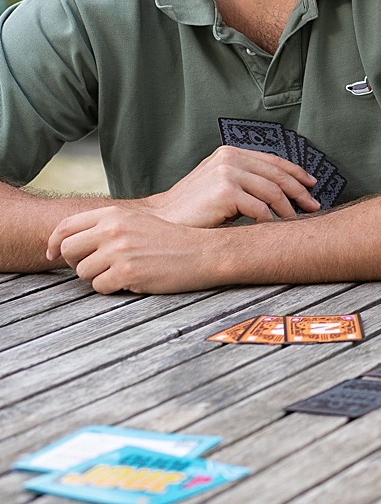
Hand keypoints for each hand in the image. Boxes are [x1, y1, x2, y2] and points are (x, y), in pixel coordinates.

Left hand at [47, 206, 220, 293]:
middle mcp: (113, 229)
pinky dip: (113, 288)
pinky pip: (101, 287)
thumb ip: (106, 226)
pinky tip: (133, 280)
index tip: (53, 255)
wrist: (204, 252)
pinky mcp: (128, 272)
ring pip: (83, 272)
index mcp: (114, 214)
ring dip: (98, 277)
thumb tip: (69, 242)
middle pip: (67, 250)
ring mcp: (120, 251)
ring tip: (123, 273)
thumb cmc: (171, 241)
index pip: (65, 226)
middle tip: (95, 267)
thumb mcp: (137, 223)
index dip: (53, 243)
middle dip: (76, 263)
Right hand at [134, 146, 319, 226]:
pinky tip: (274, 228)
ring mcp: (227, 173)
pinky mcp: (225, 191)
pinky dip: (270, 220)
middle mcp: (230, 158)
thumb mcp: (218, 185)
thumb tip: (280, 190)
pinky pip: (260, 208)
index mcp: (229, 153)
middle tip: (314, 206)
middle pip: (278, 175)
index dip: (295, 172)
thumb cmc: (192, 208)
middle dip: (300, 191)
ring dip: (288, 209)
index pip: (272, 160)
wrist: (161, 221)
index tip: (311, 184)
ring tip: (296, 220)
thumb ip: (244, 180)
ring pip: (273, 191)